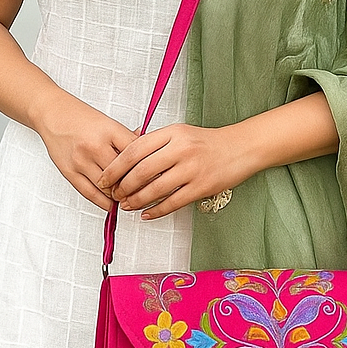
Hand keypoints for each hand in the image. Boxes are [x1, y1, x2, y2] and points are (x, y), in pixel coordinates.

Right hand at [34, 92, 137, 209]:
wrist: (52, 113)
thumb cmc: (80, 117)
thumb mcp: (108, 122)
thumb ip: (127, 138)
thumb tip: (147, 149)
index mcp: (109, 130)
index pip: (136, 154)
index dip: (148, 167)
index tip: (154, 175)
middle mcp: (95, 146)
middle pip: (123, 174)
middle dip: (134, 186)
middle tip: (143, 192)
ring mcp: (81, 160)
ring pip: (108, 188)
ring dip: (119, 196)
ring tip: (127, 198)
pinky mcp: (69, 171)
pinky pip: (89, 193)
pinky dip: (103, 202)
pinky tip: (111, 204)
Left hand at [97, 123, 249, 219]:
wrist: (241, 148)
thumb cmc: (207, 141)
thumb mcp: (179, 132)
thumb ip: (154, 142)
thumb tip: (125, 155)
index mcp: (172, 133)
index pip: (135, 149)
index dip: (116, 166)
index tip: (105, 177)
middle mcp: (181, 149)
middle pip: (141, 171)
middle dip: (123, 186)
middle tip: (114, 194)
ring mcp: (192, 169)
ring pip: (155, 189)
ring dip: (136, 200)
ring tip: (127, 205)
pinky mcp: (201, 187)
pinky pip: (173, 202)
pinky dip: (156, 211)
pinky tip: (147, 214)